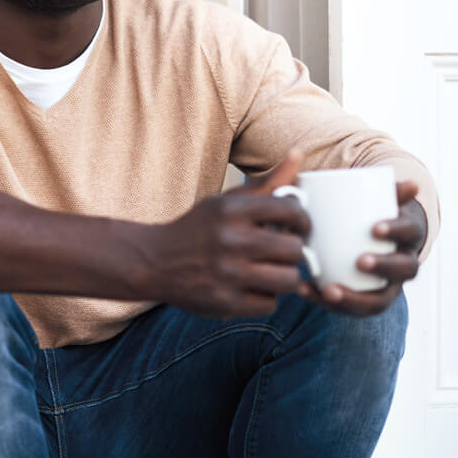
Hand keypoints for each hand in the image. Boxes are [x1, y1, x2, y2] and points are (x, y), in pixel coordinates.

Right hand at [138, 151, 310, 318]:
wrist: (154, 262)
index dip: (302, 220)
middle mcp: (229, 240)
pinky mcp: (224, 302)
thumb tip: (300, 153)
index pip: (292, 211)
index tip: (297, 226)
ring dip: (283, 277)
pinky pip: (269, 304)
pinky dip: (264, 298)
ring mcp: (227, 274)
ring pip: (289, 280)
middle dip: (292, 251)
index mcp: (231, 210)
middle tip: (281, 251)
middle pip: (295, 250)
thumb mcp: (226, 202)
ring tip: (270, 271)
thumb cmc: (199, 229)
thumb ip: (268, 183)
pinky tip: (250, 287)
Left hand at [297, 181, 424, 315]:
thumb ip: (380, 186)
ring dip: (354, 297)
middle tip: (359, 260)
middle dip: (383, 267)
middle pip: (403, 270)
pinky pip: (349, 308)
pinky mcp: (363, 299)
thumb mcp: (374, 198)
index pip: (409, 233)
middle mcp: (402, 264)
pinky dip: (326, 301)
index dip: (395, 230)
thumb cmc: (368, 212)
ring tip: (328, 289)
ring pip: (378, 300)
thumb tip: (409, 183)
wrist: (371, 237)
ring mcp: (385, 286)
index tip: (374, 227)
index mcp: (407, 235)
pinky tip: (303, 288)